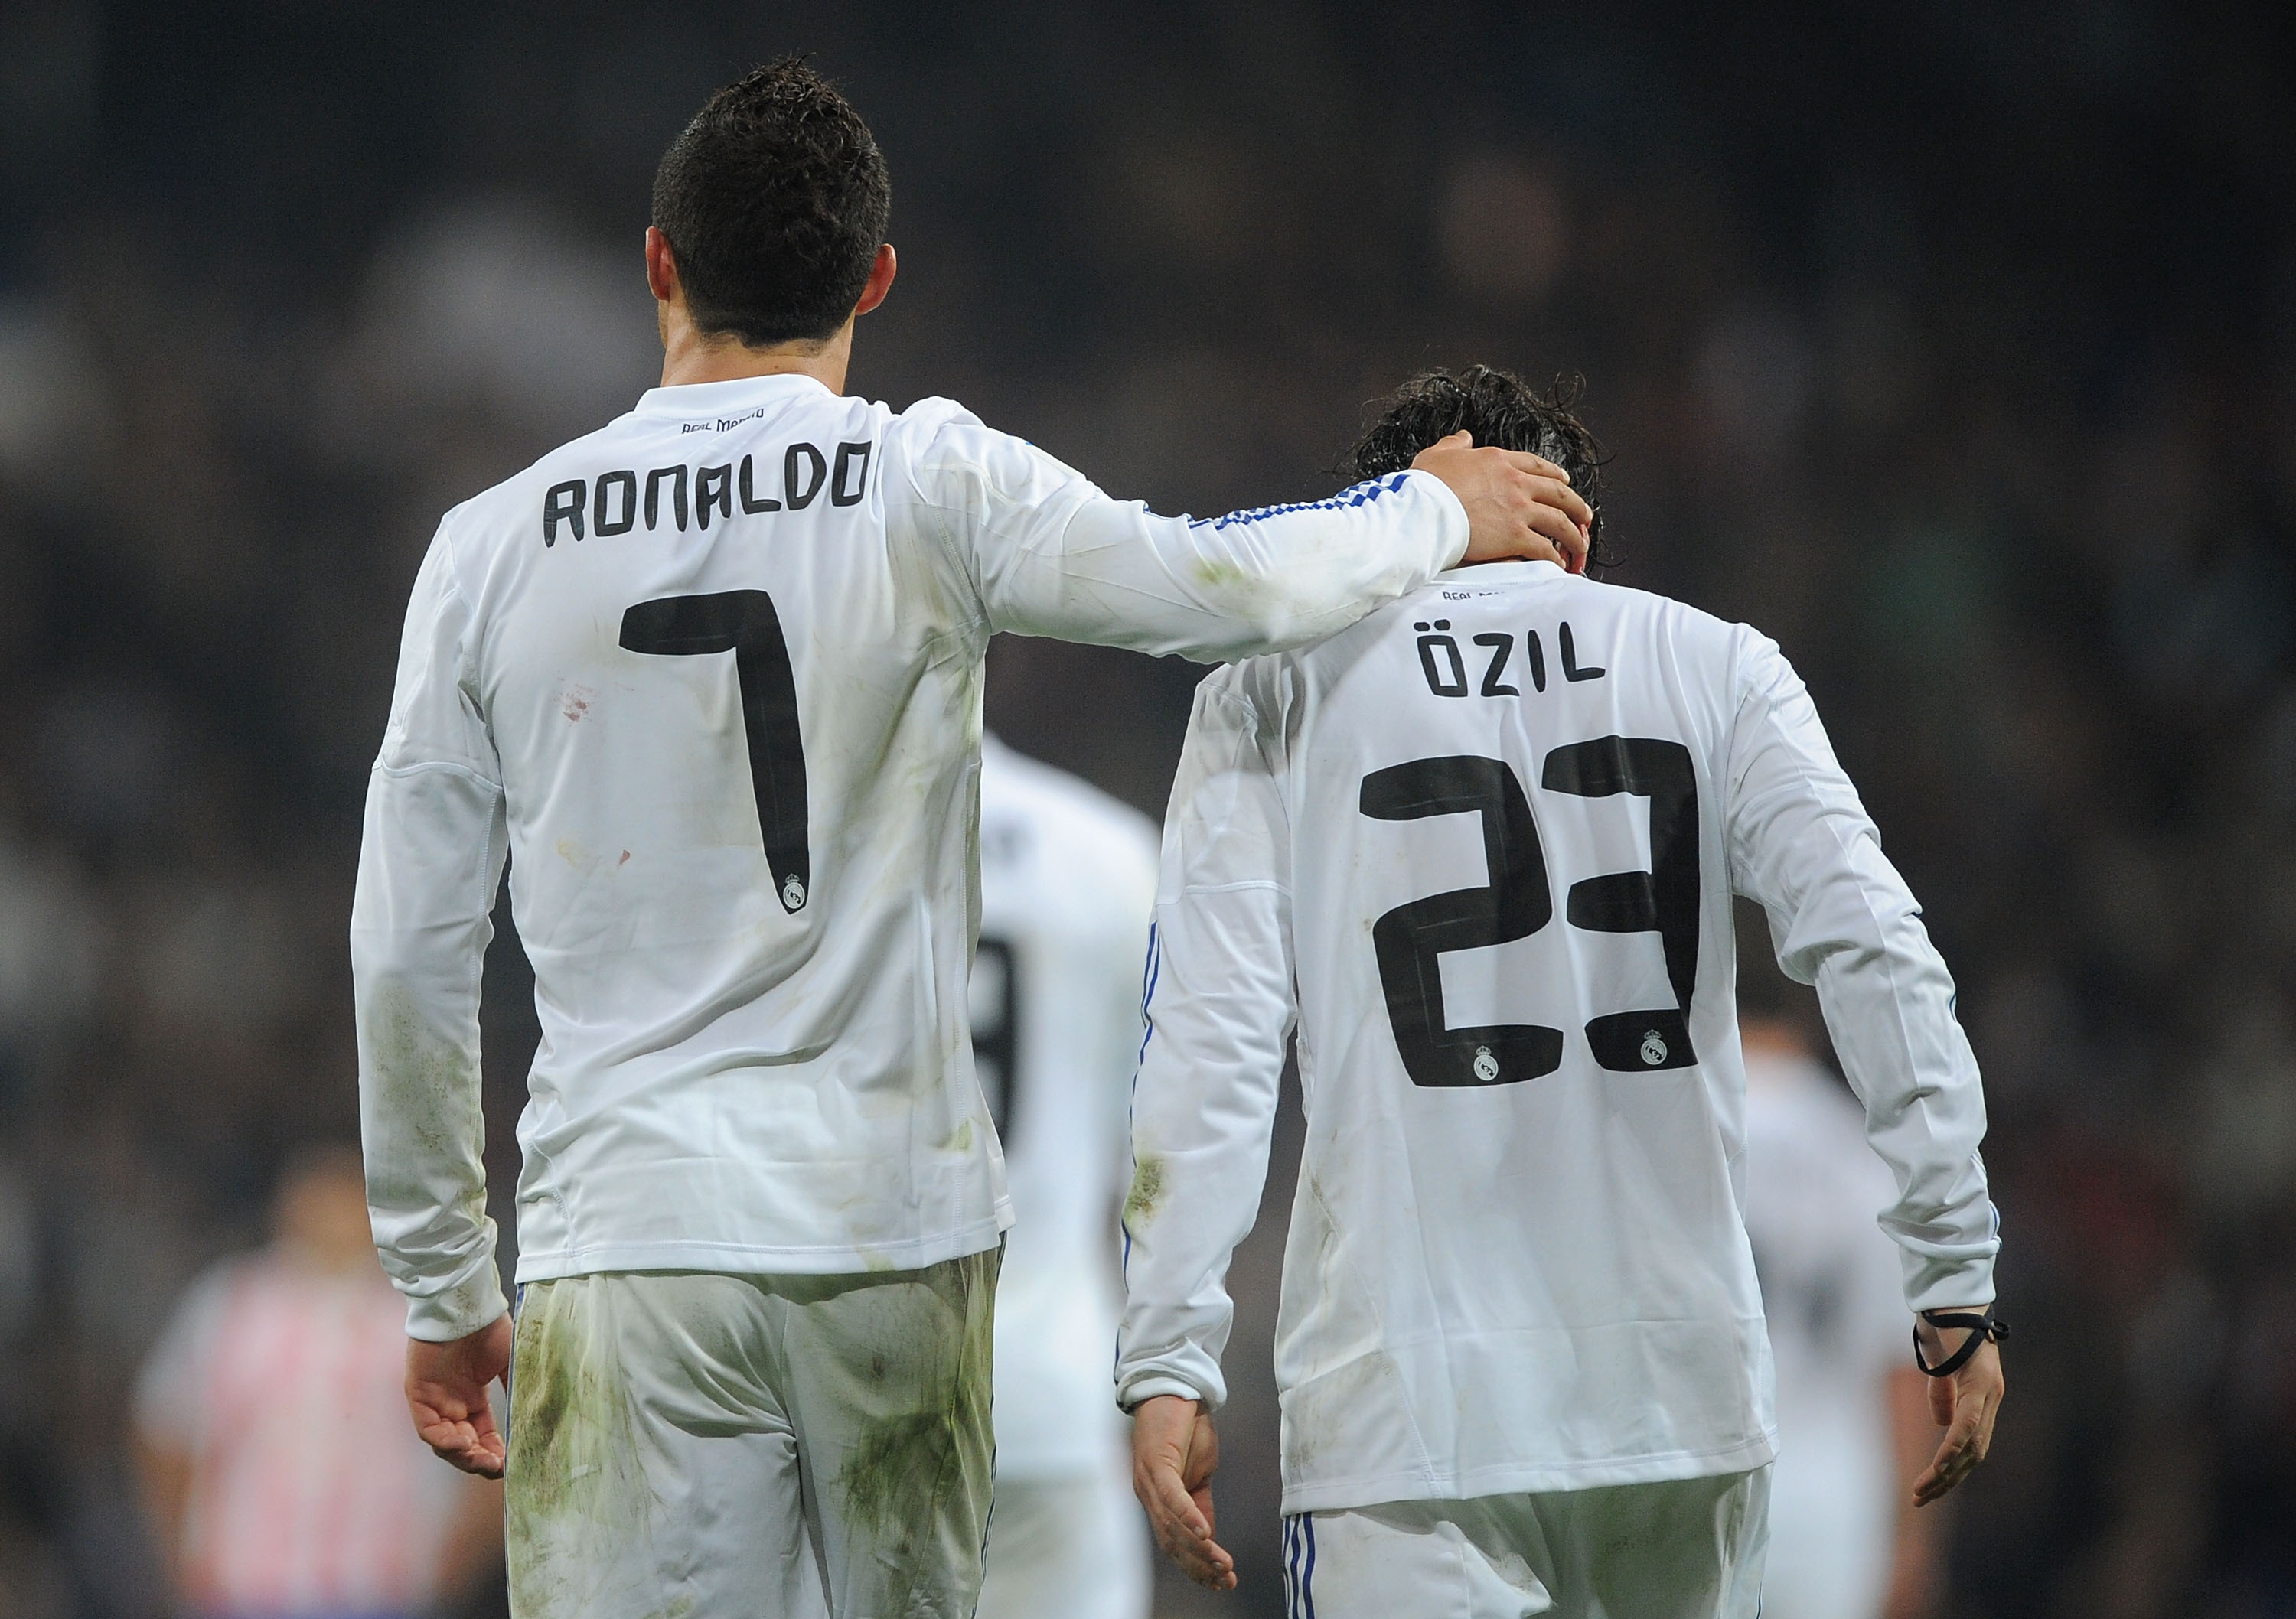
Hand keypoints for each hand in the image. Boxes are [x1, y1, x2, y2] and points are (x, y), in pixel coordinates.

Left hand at [407, 1314, 512, 1477]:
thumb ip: (519, 1389)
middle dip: (480, 1461)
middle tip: (498, 1468)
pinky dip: (444, 1441)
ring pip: (444, 1443)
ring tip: (482, 1459)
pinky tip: (463, 1444)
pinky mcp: (418, 1395)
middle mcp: (452, 1404)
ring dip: (463, 1456)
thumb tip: (539, 1418)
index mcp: (473, 1398)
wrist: (465, 1304)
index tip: (511, 1466)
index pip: (483, 1436)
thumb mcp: (511, 1363)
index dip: (496, 1453)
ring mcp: (434, 1401)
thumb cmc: (489, 1328)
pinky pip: (427, 1429)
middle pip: (463, 1446)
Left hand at [1131, 1394, 1234, 1589]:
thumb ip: (1200, 1504)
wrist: (1175, 1388)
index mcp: (1158, 1500)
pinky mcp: (1156, 1463)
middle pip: (1171, 1542)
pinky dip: (1188, 1518)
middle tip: (1225, 1581)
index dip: (1195, 1567)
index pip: (1174, 1543)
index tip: (1219, 1584)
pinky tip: (1204, 1533)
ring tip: (1222, 1565)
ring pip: (1172, 1526)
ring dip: (1199, 1549)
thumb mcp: (1199, 1472)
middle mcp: (1148, 1495)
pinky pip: (1172, 1498)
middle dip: (1200, 1566)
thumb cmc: (1184, 1427)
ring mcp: (1148, 1481)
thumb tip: (1207, 1535)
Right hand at [1412, 432, 1592, 571]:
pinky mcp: (1515, 536)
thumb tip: (1463, 438)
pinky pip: (1544, 548)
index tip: (1564, 481)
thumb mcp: (1438, 454)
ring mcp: (1519, 510)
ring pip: (1559, 521)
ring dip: (1573, 534)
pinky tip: (1558, 564)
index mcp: (1498, 461)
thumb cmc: (1427, 486)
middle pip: (1558, 492)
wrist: (1424, 511)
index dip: (1554, 475)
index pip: (1536, 465)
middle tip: (1584, 515)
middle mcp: (1515, 483)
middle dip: (1576, 505)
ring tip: (1580, 544)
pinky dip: (1554, 557)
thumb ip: (1454, 444)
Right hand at [1910, 1320, 2003, 1506]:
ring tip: (1923, 1490)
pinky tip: (1939, 1465)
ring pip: (1972, 1446)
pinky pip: (1969, 1425)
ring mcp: (1990, 1391)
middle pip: (1975, 1453)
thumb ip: (1943, 1393)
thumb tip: (1942, 1425)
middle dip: (1947, 1481)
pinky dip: (1954, 1448)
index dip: (1952, 1469)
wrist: (1949, 1293)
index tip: (1929, 1487)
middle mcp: (1992, 1398)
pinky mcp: (1981, 1382)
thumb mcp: (1938, 1364)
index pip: (1972, 1445)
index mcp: (1984, 1395)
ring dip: (1946, 1473)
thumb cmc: (1942, 1321)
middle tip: (1921, 1498)